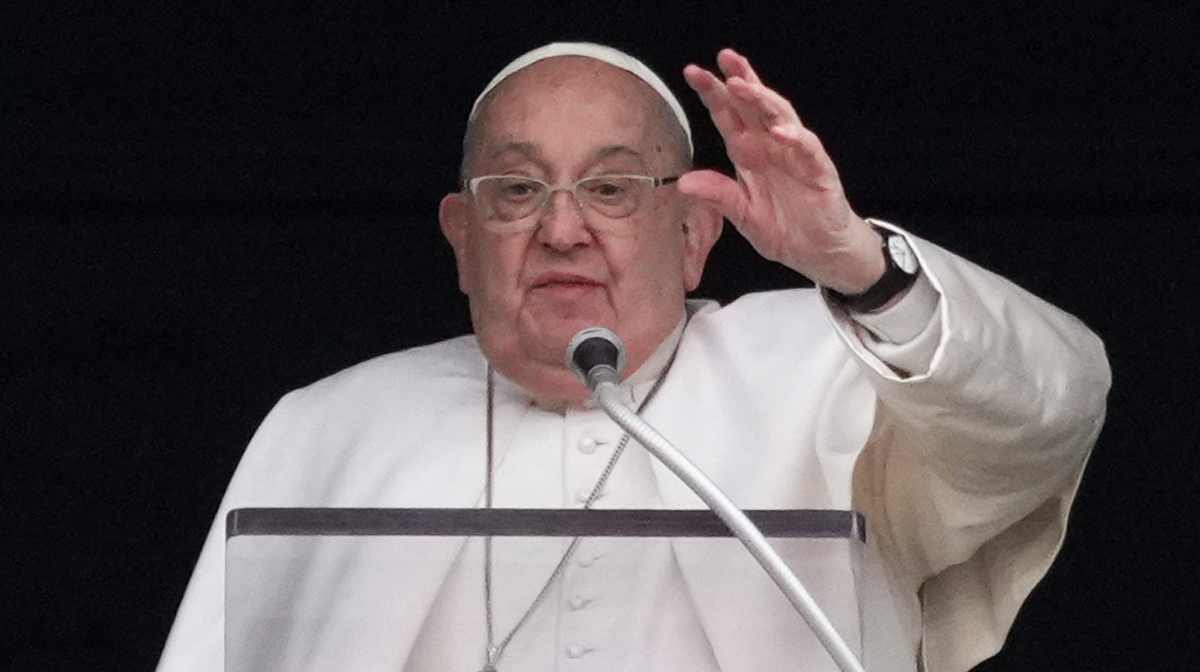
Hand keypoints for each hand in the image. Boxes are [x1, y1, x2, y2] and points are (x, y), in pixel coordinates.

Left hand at [679, 49, 883, 293]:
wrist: (819, 252)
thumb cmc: (783, 228)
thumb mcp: (742, 216)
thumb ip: (718, 196)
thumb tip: (682, 182)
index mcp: (748, 153)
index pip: (729, 116)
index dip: (713, 94)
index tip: (693, 72)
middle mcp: (771, 146)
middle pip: (754, 105)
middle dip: (739, 80)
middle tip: (723, 58)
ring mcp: (796, 154)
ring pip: (780, 117)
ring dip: (761, 99)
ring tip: (741, 85)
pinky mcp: (819, 170)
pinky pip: (807, 148)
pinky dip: (794, 138)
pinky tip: (779, 132)